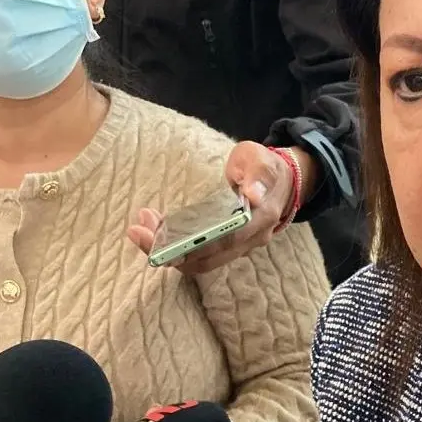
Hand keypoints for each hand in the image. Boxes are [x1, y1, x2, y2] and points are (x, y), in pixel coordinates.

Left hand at [127, 142, 317, 274]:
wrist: (284, 181)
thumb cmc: (267, 166)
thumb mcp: (262, 159)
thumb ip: (259, 174)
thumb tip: (252, 196)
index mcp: (261, 218)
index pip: (225, 239)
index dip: (191, 242)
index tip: (157, 233)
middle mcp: (251, 240)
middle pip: (207, 258)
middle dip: (168, 249)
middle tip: (137, 230)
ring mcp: (241, 247)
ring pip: (201, 262)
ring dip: (168, 251)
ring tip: (142, 228)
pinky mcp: (229, 247)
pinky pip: (201, 256)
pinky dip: (176, 249)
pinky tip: (156, 231)